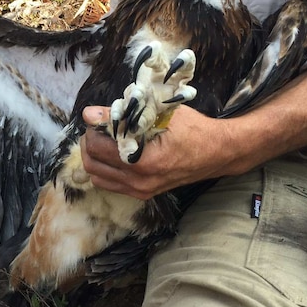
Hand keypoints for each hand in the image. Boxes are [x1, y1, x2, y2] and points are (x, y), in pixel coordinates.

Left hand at [80, 105, 233, 199]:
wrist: (217, 152)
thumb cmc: (193, 128)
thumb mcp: (158, 113)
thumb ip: (122, 114)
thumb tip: (89, 113)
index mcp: (143, 161)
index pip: (98, 147)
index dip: (93, 128)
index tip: (99, 117)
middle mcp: (139, 181)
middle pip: (92, 164)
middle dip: (89, 143)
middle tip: (98, 127)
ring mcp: (141, 191)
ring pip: (97, 177)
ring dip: (94, 157)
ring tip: (104, 139)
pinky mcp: (144, 194)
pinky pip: (110, 184)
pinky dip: (105, 169)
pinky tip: (114, 153)